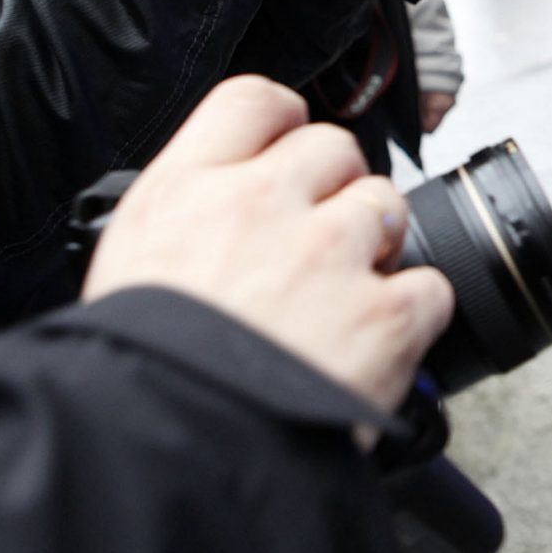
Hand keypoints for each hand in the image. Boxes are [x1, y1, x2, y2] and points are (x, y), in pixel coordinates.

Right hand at [82, 75, 453, 412]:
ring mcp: (331, 253)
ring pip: (387, 206)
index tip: (287, 152)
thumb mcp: (122, 272)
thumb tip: (210, 219)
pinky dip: (413, 316)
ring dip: (375, 246)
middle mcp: (264, 203)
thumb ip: (180, 224)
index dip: (281, 124)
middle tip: (315, 245)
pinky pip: (429, 286)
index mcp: (188, 190)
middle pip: (333, 148)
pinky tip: (377, 344)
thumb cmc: (136, 380)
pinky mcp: (385, 313)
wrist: (169, 451)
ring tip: (341, 300)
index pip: (253, 101)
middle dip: (334, 190)